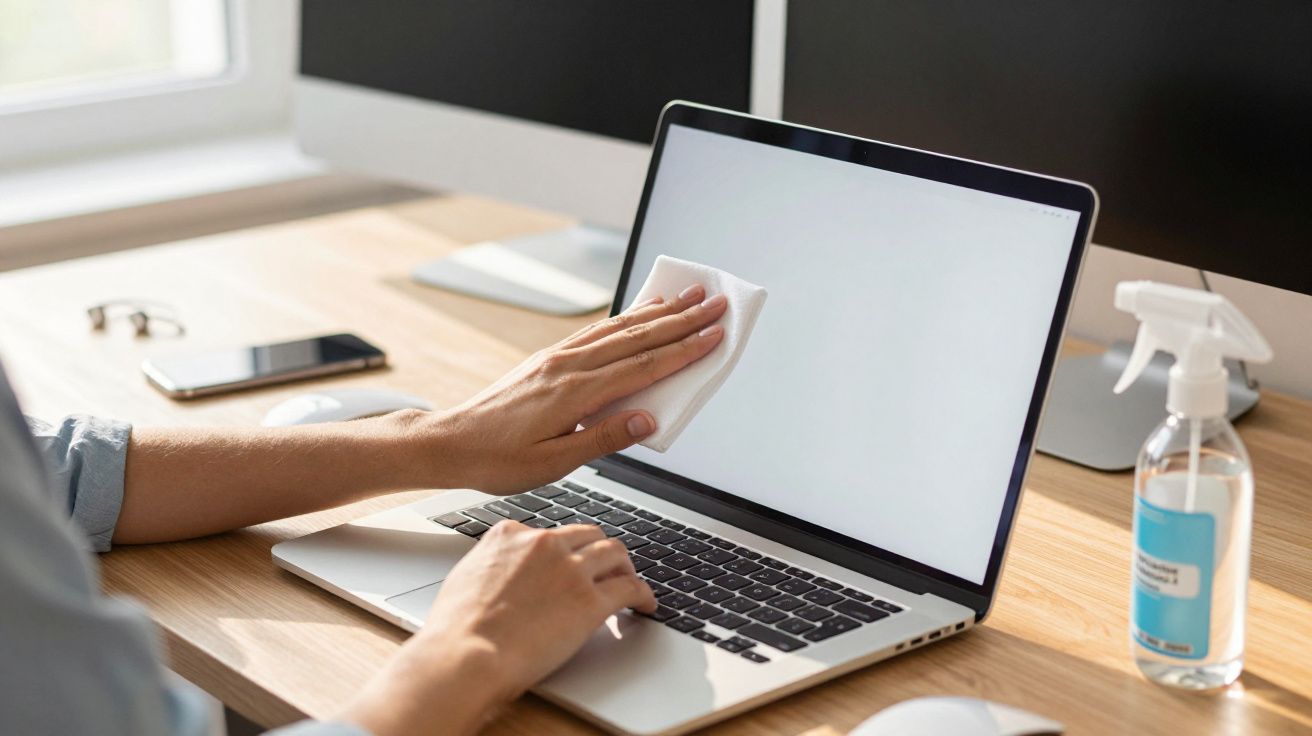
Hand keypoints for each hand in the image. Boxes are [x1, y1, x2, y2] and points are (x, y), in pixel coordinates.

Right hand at [341, 522, 652, 735]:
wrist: (467, 654)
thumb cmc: (457, 629)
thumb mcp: (466, 577)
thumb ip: (491, 565)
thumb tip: (500, 573)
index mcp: (510, 535)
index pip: (550, 532)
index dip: (563, 549)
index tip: (569, 562)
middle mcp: (544, 544)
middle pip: (588, 535)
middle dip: (599, 550)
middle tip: (606, 568)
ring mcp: (570, 569)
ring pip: (615, 552)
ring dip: (625, 567)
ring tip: (629, 582)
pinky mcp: (590, 600)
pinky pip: (631, 588)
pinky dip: (644, 595)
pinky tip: (645, 605)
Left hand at [424, 282, 726, 492]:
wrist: (450, 442)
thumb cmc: (497, 459)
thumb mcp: (553, 463)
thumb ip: (604, 439)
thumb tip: (647, 420)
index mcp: (573, 393)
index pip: (643, 366)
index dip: (684, 350)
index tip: (715, 334)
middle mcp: (567, 366)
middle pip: (637, 337)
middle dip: (682, 319)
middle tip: (716, 302)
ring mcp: (556, 357)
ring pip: (618, 328)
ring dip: (657, 311)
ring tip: (687, 295)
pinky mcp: (548, 358)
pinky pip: (596, 331)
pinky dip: (624, 318)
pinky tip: (640, 312)